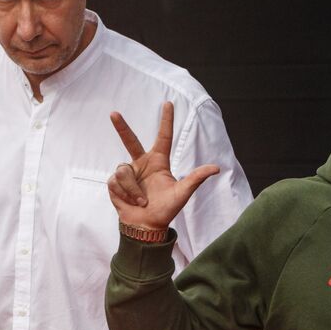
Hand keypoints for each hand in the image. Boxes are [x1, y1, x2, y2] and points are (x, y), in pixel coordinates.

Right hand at [108, 102, 218, 231]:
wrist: (146, 226)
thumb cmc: (166, 209)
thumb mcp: (183, 193)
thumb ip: (196, 178)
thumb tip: (216, 168)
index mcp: (159, 162)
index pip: (163, 137)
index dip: (166, 121)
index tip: (168, 104)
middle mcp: (142, 163)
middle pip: (130, 141)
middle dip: (121, 127)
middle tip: (114, 113)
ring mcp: (127, 173)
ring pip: (124, 170)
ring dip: (133, 188)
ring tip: (142, 201)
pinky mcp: (115, 182)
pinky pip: (117, 181)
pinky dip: (126, 193)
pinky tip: (131, 201)